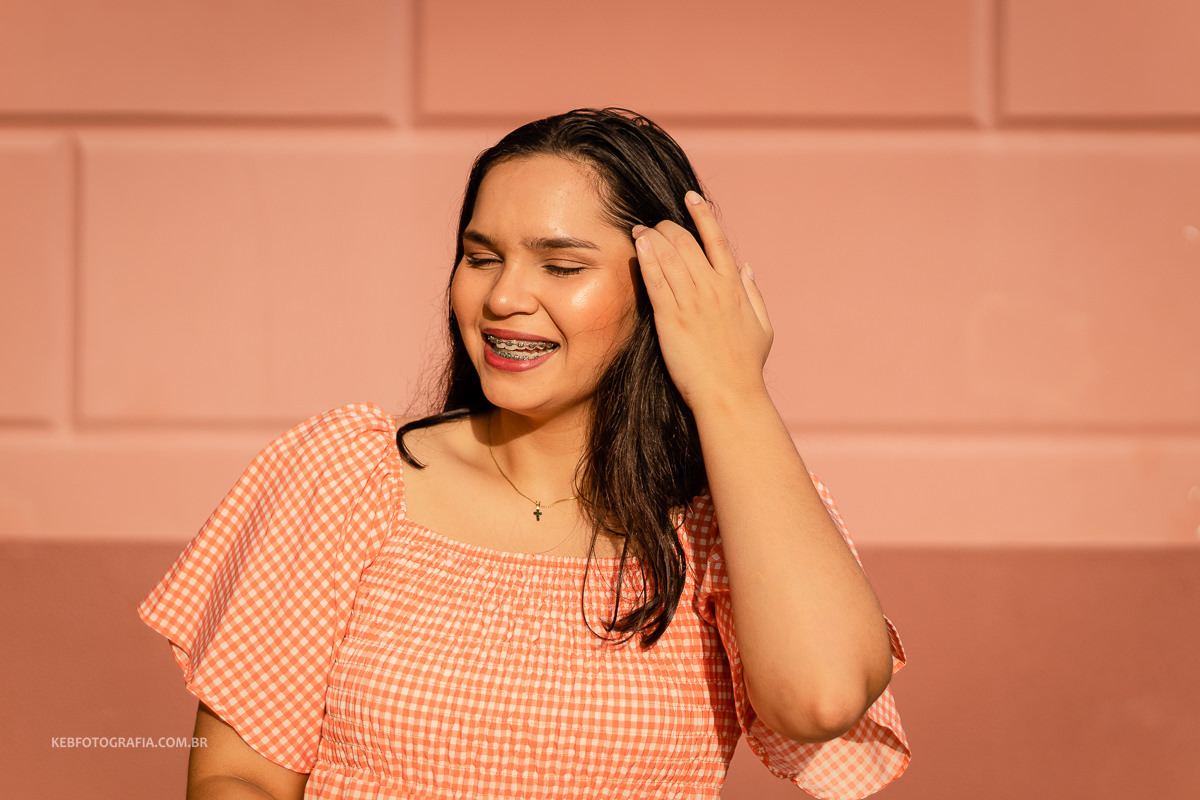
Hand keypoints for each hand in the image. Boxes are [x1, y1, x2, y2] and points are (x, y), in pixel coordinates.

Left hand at [632, 191, 772, 412]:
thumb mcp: (762, 326)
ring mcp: (691, 303)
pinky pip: (656, 281)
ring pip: (670, 257)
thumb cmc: (745, 365)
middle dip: (668, 226)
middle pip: (686, 243)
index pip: (716, 240)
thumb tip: (747, 268)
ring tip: (639, 229)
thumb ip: (753, 293)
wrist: (729, 394)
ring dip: (653, 237)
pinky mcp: (671, 319)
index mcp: (734, 287)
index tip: (689, 197)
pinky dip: (647, 260)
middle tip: (653, 223)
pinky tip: (638, 245)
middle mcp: (713, 288)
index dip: (702, 215)